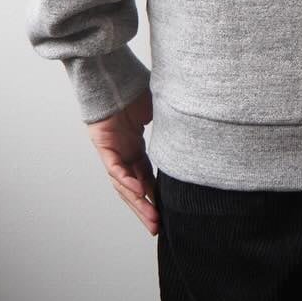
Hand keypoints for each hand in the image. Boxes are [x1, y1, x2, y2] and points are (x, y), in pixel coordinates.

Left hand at [87, 87, 159, 235]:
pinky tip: (138, 192)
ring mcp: (112, 150)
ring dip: (137, 203)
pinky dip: (126, 181)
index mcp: (135, 147)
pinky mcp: (103, 144)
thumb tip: (198, 120)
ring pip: (123, 184)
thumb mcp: (160, 108)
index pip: (145, 177)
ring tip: (151, 219)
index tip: (166, 212)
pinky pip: (115, 168)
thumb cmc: (133, 85)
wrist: (112, 73)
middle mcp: (123, 152)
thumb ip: (173, 121)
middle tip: (157, 227)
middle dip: (146, 208)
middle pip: (134, 187)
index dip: (155, 195)